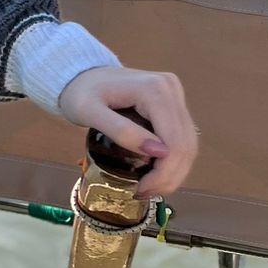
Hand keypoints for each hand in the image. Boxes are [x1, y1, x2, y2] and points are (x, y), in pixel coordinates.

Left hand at [56, 68, 196, 198]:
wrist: (79, 74)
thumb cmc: (79, 93)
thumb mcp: (89, 113)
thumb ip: (121, 131)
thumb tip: (158, 152)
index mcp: (154, 90)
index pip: (174, 142)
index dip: (163, 173)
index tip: (140, 190)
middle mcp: (171, 89)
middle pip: (186, 145)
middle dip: (169, 176)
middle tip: (144, 193)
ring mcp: (174, 95)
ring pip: (189, 144)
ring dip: (174, 172)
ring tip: (149, 188)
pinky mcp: (173, 103)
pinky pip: (182, 138)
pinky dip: (173, 160)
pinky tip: (154, 173)